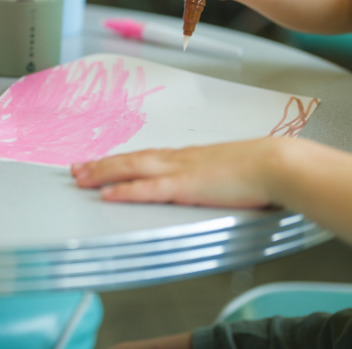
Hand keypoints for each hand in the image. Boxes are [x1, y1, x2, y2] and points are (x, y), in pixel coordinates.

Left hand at [71, 138, 293, 207]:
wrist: (275, 164)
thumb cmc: (260, 169)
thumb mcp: (230, 172)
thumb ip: (215, 178)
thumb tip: (213, 186)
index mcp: (187, 157)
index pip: (145, 156)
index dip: (120, 160)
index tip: (100, 162)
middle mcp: (177, 159)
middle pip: (130, 160)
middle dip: (101, 165)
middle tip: (76, 169)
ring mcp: (178, 171)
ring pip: (130, 169)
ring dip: (103, 173)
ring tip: (81, 178)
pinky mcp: (185, 186)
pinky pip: (147, 189)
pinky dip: (124, 190)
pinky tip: (108, 194)